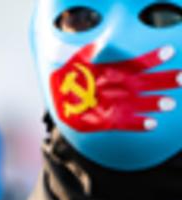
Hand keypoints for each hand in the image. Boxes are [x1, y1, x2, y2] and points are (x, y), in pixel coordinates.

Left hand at [51, 43, 181, 131]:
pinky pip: (127, 123)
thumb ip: (91, 53)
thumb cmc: (74, 73)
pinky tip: (152, 124)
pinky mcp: (110, 120)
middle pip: (148, 82)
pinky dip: (139, 124)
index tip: (169, 52)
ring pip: (142, 102)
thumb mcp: (79, 59)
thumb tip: (98, 46)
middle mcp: (124, 86)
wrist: (60, 95)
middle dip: (166, 80)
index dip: (153, 58)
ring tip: (169, 103)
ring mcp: (119, 103)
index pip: (139, 63)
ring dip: (155, 103)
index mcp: (119, 70)